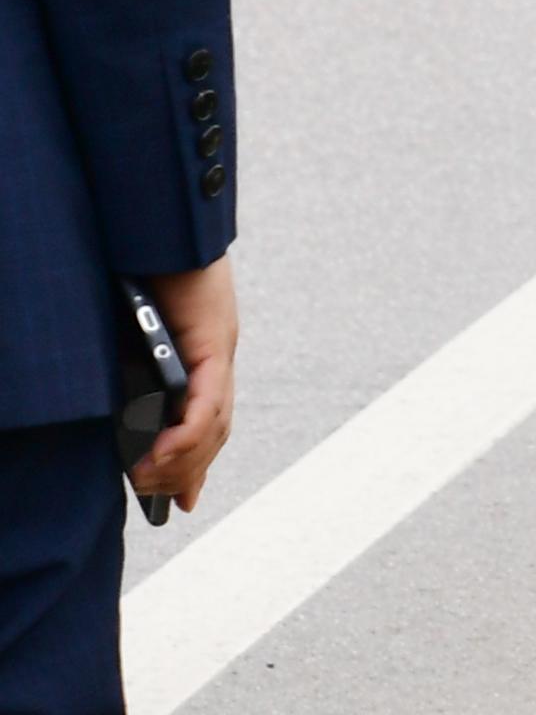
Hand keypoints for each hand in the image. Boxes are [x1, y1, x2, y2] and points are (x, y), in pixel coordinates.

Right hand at [133, 257, 236, 514]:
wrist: (169, 232)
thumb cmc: (150, 276)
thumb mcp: (142, 336)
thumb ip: (138, 372)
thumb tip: (116, 409)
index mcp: (204, 357)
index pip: (210, 422)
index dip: (198, 463)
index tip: (182, 501)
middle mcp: (219, 356)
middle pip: (214, 430)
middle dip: (186, 471)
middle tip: (156, 495)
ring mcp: (221, 348)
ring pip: (213, 422)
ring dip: (183, 460)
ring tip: (151, 481)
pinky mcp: (215, 339)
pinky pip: (207, 398)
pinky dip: (187, 431)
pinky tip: (165, 453)